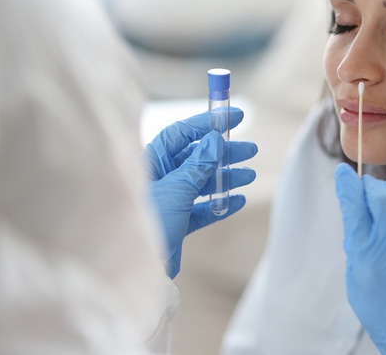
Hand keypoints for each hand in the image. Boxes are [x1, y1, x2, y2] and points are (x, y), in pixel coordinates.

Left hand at [143, 108, 256, 277]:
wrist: (135, 267)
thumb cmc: (147, 221)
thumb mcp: (177, 188)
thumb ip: (199, 164)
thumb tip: (215, 140)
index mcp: (152, 163)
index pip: (182, 133)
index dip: (207, 123)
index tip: (233, 117)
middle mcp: (160, 178)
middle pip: (197, 157)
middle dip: (225, 153)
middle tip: (250, 150)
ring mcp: (169, 201)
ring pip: (203, 183)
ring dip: (227, 177)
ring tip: (250, 175)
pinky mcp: (177, 223)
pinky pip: (203, 209)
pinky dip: (221, 203)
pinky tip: (237, 200)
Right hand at [334, 163, 385, 354]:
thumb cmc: (384, 308)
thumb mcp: (358, 276)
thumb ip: (358, 239)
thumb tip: (356, 204)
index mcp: (368, 256)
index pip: (355, 206)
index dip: (348, 184)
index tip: (346, 173)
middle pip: (385, 197)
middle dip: (375, 188)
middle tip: (372, 190)